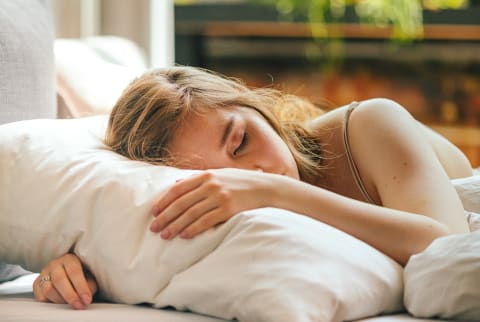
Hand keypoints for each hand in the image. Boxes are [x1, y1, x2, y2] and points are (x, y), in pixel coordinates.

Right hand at [33, 253, 97, 309]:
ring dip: (60, 300)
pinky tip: (60, 303)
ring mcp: (43, 274)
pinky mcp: (37, 284)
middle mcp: (54, 264)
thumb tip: (85, 298)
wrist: (69, 274)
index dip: (81, 286)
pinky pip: (40, 297)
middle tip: (79, 305)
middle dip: (70, 295)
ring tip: (70, 304)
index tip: (87, 299)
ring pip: (48, 289)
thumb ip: (89, 285)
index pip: (74, 271)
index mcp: (69, 259)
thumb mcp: (89, 277)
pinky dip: (50, 303)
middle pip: (59, 280)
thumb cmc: (82, 275)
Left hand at [150, 168, 278, 239]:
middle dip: (165, 216)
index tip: (154, 212)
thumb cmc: (240, 181)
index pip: (178, 189)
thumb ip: (197, 178)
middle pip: (181, 203)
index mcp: (206, 175)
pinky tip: (184, 235)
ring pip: (191, 213)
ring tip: (165, 235)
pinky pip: (206, 221)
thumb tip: (177, 183)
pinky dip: (193, 229)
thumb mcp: (219, 174)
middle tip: (154, 228)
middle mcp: (211, 185)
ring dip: (176, 225)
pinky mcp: (228, 209)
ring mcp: (220, 197)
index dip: (164, 201)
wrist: (265, 188)